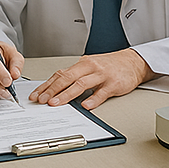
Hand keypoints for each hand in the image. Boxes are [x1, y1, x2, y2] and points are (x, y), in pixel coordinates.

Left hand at [30, 49, 153, 109]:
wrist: (132, 62)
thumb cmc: (110, 65)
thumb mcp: (90, 67)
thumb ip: (76, 76)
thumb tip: (56, 88)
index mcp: (82, 64)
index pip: (60, 74)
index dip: (47, 85)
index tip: (36, 95)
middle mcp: (90, 67)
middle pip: (67, 77)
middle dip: (52, 89)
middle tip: (41, 100)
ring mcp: (102, 75)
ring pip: (81, 84)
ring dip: (67, 94)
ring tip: (56, 103)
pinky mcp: (114, 84)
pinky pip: (102, 92)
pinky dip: (93, 99)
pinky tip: (85, 106)